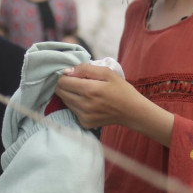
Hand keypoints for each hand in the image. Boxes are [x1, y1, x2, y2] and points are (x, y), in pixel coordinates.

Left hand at [55, 64, 174, 144]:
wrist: (132, 112)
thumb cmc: (121, 90)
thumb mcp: (107, 72)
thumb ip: (86, 69)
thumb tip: (68, 71)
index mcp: (89, 90)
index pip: (62, 82)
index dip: (66, 76)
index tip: (75, 75)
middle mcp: (84, 105)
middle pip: (61, 92)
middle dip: (66, 85)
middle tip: (79, 83)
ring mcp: (84, 116)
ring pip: (65, 102)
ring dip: (71, 95)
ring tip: (86, 93)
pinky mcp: (85, 123)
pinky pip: (73, 111)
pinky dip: (77, 105)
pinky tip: (89, 103)